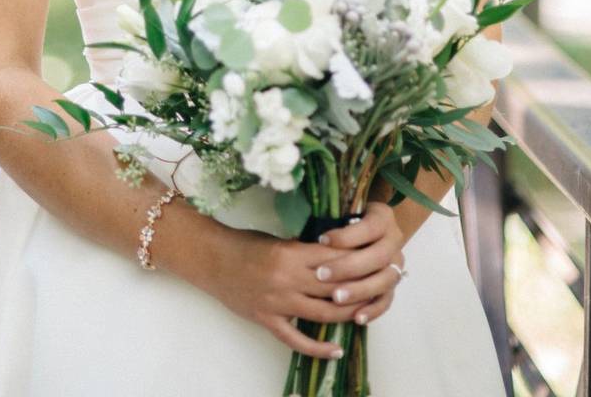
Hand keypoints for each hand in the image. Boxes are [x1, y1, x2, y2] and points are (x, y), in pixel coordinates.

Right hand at [202, 225, 383, 359]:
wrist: (212, 259)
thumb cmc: (245, 245)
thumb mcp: (279, 241)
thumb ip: (305, 251)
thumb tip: (337, 258)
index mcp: (291, 254)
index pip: (335, 261)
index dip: (357, 264)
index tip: (374, 265)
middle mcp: (287, 280)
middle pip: (334, 289)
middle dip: (360, 290)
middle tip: (379, 291)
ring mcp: (277, 303)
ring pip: (322, 314)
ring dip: (347, 316)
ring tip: (365, 315)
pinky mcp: (267, 320)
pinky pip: (296, 339)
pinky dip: (317, 348)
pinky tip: (336, 349)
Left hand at [314, 201, 405, 326]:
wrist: (371, 231)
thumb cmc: (347, 219)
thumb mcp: (342, 211)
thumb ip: (332, 219)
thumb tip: (307, 227)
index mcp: (382, 218)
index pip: (368, 227)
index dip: (346, 236)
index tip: (321, 240)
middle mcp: (394, 241)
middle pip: (377, 257)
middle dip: (349, 267)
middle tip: (321, 274)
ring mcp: (396, 264)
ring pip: (384, 281)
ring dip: (360, 290)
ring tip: (336, 298)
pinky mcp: (392, 284)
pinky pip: (387, 300)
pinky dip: (373, 310)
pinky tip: (357, 318)